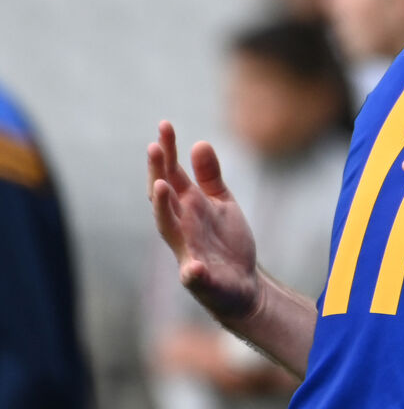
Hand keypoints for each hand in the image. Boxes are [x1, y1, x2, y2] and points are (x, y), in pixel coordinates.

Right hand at [148, 121, 260, 324]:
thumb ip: (209, 177)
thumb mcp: (221, 203)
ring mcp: (189, 252)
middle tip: (154, 146)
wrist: (244, 284)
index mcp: (188, 207)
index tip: (164, 125)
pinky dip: (193, 272)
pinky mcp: (201, 280)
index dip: (167, 152)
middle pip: (164, 197)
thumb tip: (200, 143)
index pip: (172, 176)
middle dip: (158, 171)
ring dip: (163, 209)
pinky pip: (193, 276)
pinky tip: (194, 268)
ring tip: (162, 187)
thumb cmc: (226, 242)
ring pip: (169, 230)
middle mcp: (182, 226)